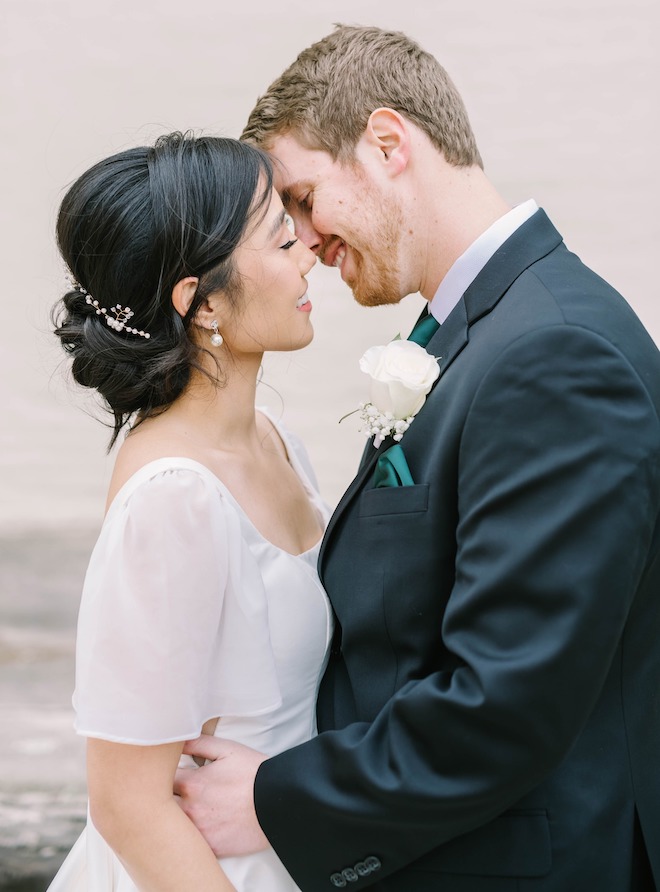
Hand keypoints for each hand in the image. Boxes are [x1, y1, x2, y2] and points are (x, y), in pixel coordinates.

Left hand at [173, 734, 268, 857]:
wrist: (278, 801)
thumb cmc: (253, 772)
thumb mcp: (227, 749)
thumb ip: (198, 743)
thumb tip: (177, 740)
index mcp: (192, 783)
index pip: (160, 780)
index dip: (162, 777)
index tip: (169, 775)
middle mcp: (191, 810)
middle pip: (161, 807)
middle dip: (163, 799)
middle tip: (173, 793)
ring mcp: (200, 831)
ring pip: (173, 828)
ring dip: (175, 818)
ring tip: (187, 810)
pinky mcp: (211, 848)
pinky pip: (191, 845)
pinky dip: (190, 836)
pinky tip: (200, 826)